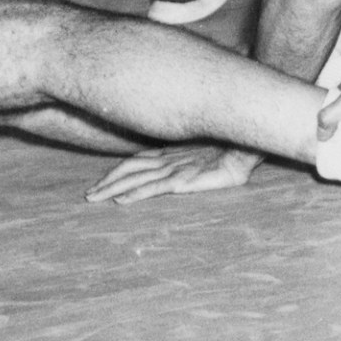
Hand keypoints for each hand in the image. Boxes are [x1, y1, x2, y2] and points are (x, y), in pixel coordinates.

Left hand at [85, 144, 260, 202]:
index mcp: (174, 153)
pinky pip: (156, 186)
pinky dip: (137, 192)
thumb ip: (194, 163)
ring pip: (137, 178)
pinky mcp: (187, 177)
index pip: (137, 162)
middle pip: (131, 169)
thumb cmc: (236, 145)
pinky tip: (123, 200)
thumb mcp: (211, 154)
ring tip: (95, 198)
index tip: (101, 183)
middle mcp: (171, 159)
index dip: (118, 172)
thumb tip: (179, 176)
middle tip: (88, 196)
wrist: (251, 140)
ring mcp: (177, 167)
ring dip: (114, 189)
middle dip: (108, 183)